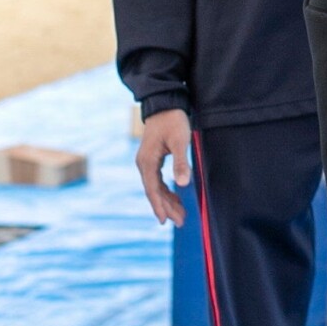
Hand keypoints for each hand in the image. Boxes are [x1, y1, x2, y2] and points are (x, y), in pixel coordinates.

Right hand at [134, 108, 191, 226]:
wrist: (165, 104)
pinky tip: (176, 197)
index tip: (165, 221)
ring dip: (167, 201)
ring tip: (181, 214)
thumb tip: (182, 185)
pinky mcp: (152, 159)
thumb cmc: (173, 121)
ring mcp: (147, 162)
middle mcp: (144, 164)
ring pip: (156, 187)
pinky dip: (166, 191)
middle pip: (154, 191)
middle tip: (180, 221)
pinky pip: (157, 180)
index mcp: (147, 162)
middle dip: (166, 207)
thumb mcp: (180, 141)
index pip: (152, 189)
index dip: (159, 206)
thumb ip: (181, 163)